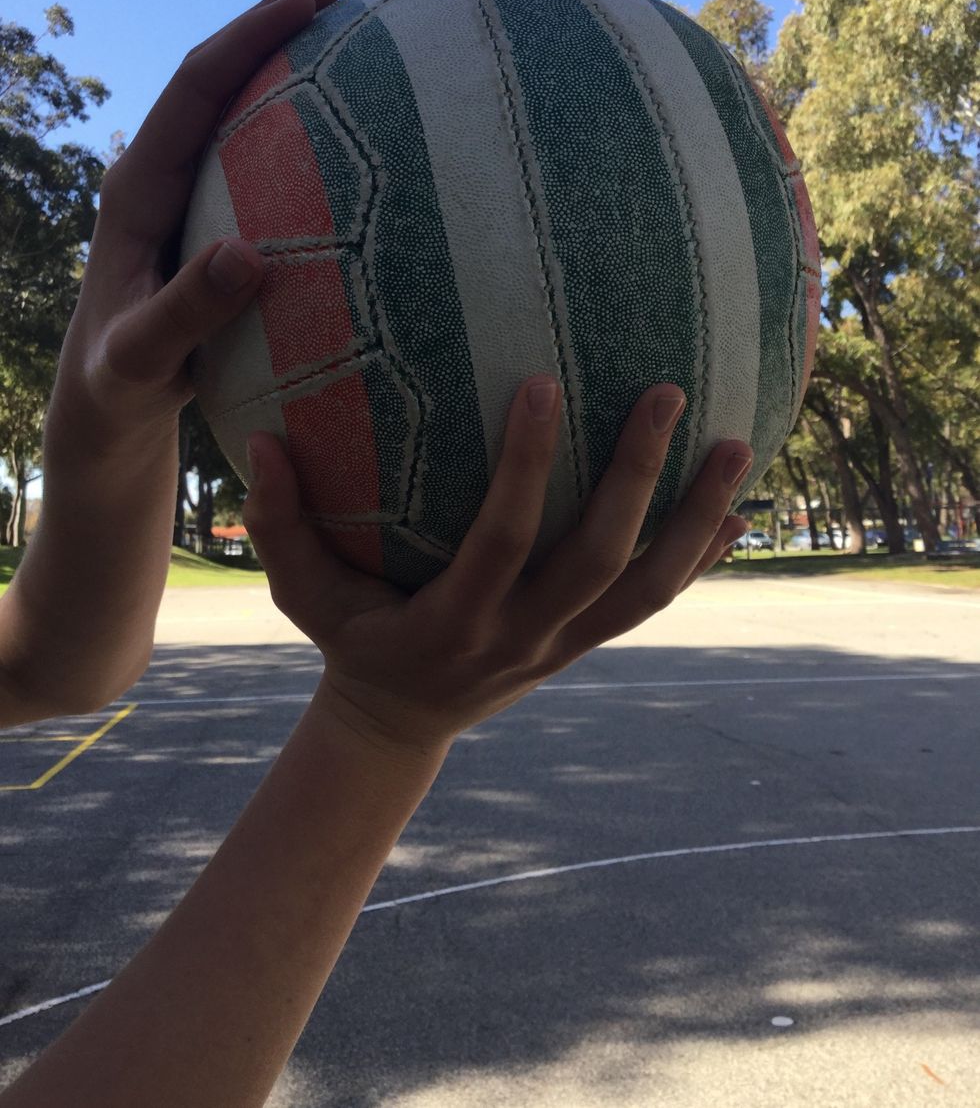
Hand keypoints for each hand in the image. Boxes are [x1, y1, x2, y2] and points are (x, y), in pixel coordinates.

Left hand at [43, 0, 341, 458]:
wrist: (108, 404)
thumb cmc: (120, 383)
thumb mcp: (142, 358)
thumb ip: (185, 312)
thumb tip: (246, 254)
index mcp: (136, 189)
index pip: (193, 90)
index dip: (247, 37)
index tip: (307, 0)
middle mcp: (160, 177)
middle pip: (216, 80)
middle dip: (271, 27)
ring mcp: (187, 197)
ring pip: (239, 116)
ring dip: (288, 73)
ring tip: (351, 40)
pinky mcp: (211, 223)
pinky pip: (261, 164)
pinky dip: (302, 135)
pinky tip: (350, 140)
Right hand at [243, 380, 749, 756]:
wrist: (401, 726)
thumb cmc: (353, 642)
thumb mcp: (304, 596)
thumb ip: (283, 525)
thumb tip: (261, 440)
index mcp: (456, 620)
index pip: (502, 539)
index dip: (525, 466)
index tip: (542, 382)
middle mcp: (523, 634)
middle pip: (600, 560)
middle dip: (639, 479)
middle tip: (668, 391)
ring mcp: (564, 643)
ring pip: (648, 588)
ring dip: (697, 518)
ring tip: (740, 445)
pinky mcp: (586, 644)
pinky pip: (654, 603)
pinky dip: (698, 559)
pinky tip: (739, 514)